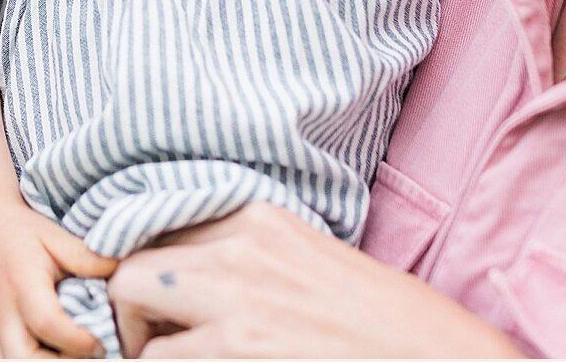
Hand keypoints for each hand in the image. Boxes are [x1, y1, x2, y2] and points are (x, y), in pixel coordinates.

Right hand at [0, 200, 117, 358]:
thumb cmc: (22, 232)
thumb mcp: (57, 237)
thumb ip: (88, 258)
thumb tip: (122, 274)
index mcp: (22, 283)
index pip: (48, 323)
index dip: (78, 341)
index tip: (101, 342)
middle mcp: (2, 312)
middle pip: (23, 359)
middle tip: (87, 355)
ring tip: (72, 355)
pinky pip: (7, 361)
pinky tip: (54, 353)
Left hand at [108, 202, 520, 358]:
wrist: (437, 359)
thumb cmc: (388, 325)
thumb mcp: (315, 262)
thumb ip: (254, 258)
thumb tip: (199, 277)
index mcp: (261, 219)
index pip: (162, 222)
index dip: (151, 265)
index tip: (156, 299)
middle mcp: (240, 247)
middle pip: (133, 258)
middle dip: (129, 303)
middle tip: (154, 338)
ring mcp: (235, 299)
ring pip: (128, 301)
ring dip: (140, 342)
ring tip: (170, 360)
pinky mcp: (236, 351)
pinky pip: (161, 359)